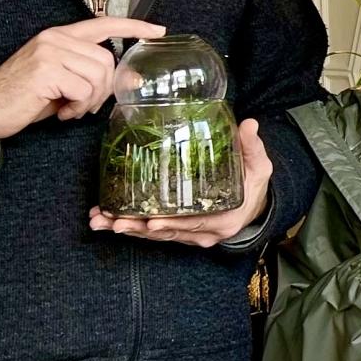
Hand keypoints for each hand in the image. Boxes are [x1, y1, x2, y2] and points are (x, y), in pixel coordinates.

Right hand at [0, 17, 162, 139]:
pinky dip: (78, 108)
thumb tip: (133, 78)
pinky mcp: (46, 71)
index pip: (104, 23)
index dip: (133, 27)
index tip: (158, 31)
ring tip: (69, 109)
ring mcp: (50, 52)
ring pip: (98, 76)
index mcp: (60, 36)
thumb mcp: (63, 81)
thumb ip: (92, 74)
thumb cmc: (25, 97)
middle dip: (104, 89)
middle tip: (84, 105)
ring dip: (89, 101)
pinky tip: (60, 113)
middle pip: (106, 60)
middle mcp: (55, 38)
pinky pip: (83, 91)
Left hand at [91, 118, 275, 246]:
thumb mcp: (258, 167)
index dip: (172, 223)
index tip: (150, 222)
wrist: (255, 206)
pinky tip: (109, 223)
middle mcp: (205, 233)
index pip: (194, 223)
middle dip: (138, 228)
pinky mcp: (182, 234)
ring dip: (129, 230)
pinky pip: (156, 234)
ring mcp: (192, 236)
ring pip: (157, 236)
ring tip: (101, 222)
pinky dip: (133, 229)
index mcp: (224, 218)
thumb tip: (249, 124)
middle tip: (114, 222)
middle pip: (168, 233)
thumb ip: (251, 147)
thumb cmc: (254, 186)